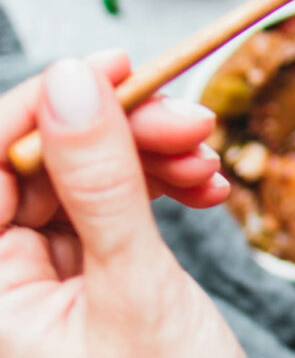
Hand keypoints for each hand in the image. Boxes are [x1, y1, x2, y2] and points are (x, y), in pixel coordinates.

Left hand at [0, 54, 257, 357]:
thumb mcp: (136, 290)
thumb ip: (102, 185)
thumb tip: (73, 83)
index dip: (42, 108)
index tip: (112, 67)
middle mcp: (4, 282)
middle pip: (44, 163)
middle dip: (122, 132)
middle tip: (193, 120)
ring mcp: (47, 278)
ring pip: (87, 176)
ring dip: (154, 156)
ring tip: (212, 163)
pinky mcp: (94, 276)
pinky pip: (119, 204)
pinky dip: (166, 186)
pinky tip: (209, 190)